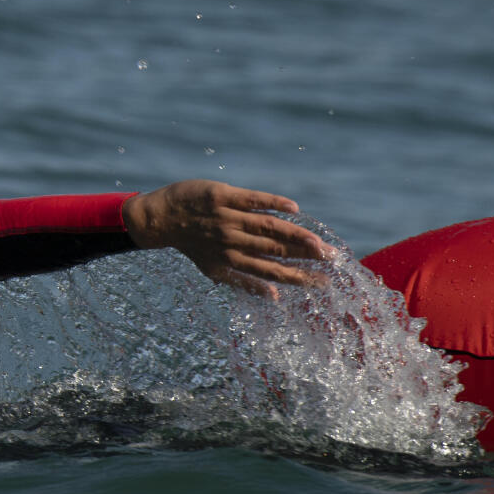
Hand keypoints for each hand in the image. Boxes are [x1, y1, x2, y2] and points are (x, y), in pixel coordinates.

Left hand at [120, 179, 328, 298]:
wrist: (159, 218)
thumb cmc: (192, 244)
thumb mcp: (214, 269)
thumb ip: (243, 281)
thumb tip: (275, 297)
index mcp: (232, 261)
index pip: (274, 272)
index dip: (301, 278)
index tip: (327, 281)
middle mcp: (232, 241)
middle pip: (276, 250)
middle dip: (307, 257)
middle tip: (335, 260)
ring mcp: (227, 218)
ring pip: (268, 227)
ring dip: (297, 235)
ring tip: (320, 242)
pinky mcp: (222, 196)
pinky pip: (252, 199)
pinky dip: (273, 203)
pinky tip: (294, 209)